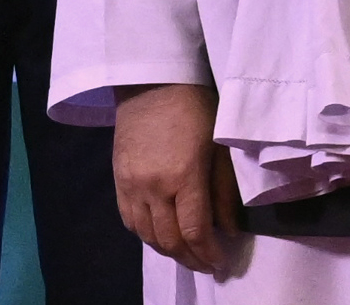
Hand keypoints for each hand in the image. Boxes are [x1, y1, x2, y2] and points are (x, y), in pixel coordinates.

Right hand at [113, 83, 241, 273]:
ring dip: (168, 251)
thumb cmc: (197, 108)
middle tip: (206, 265)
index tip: (220, 263)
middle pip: (168, 240)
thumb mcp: (220, 146)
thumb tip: (230, 229)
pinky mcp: (118, 181)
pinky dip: (146, 236)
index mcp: (184, 176)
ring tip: (187, 255)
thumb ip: (224, 191)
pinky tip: (161, 236)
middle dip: (190, 259)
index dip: (208, 253)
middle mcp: (153, 187)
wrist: (153, 84)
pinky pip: (129, 221)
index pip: (194, 231)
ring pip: (146, 236)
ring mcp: (131, 186)